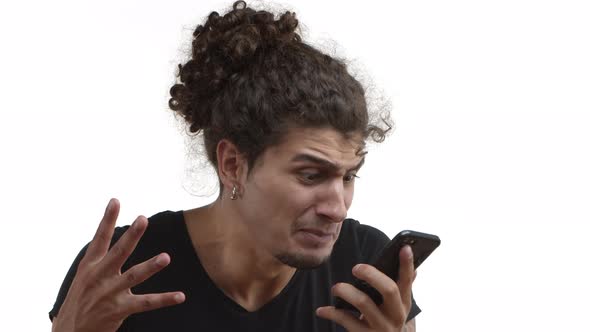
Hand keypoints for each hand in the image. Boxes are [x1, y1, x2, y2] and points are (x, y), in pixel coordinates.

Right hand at [52, 199, 184, 331]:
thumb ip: (101, 258)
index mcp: (91, 266)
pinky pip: (146, 303)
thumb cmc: (81, 300)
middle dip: (131, 236)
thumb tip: (117, 236)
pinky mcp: (119, 310)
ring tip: (166, 257)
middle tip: (143, 219)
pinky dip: (164, 299)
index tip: (115, 201)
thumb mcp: (85, 276)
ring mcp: (110, 293)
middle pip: (119, 252)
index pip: (100, 238)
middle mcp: (100, 276)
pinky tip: (180, 296)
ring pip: (134, 276)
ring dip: (150, 267)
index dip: (107, 219)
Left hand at [316, 246, 414, 331]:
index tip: (404, 247)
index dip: (407, 264)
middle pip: (389, 289)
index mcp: (404, 303)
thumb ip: (400, 288)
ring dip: (346, 291)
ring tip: (336, 288)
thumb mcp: (395, 307)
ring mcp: (381, 327)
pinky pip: (346, 320)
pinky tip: (322, 310)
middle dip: (371, 274)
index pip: (407, 280)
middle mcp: (396, 316)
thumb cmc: (384, 320)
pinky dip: (331, 312)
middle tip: (356, 268)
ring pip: (364, 303)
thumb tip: (415, 269)